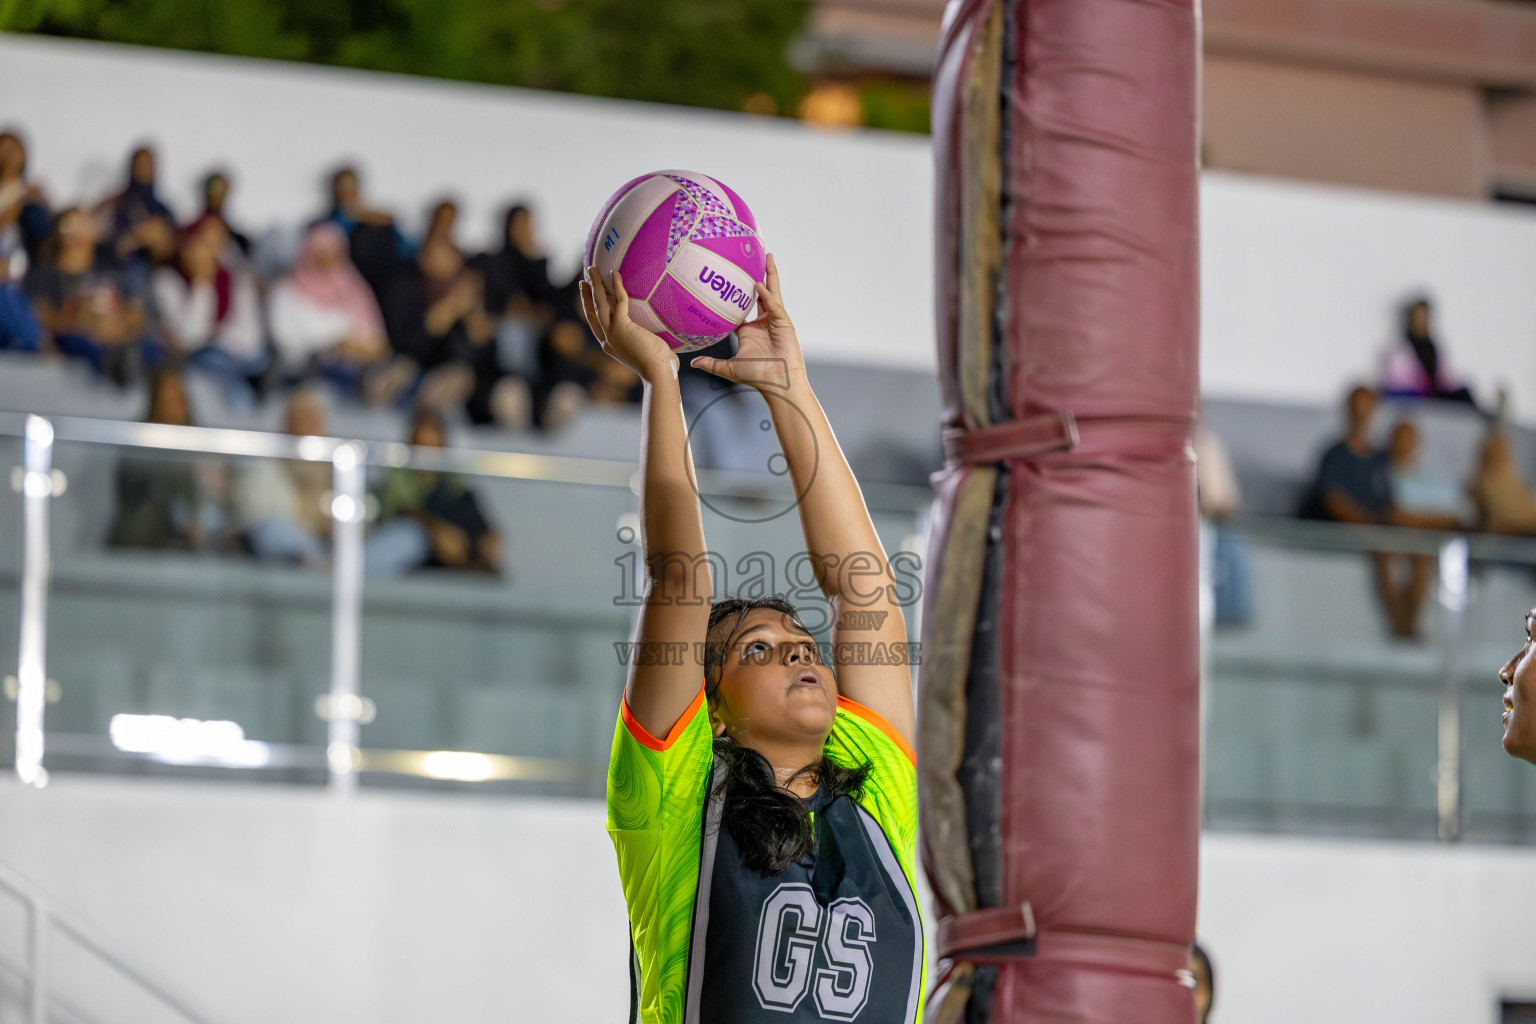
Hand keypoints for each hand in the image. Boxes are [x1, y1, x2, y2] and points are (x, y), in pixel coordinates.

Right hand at [579, 268, 677, 383]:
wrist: (658, 374)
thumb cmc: (660, 367)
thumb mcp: (650, 353)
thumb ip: (648, 343)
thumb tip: (660, 338)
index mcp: (611, 346)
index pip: (597, 324)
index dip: (592, 308)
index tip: (590, 296)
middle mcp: (607, 340)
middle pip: (593, 312)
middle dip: (587, 295)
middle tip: (584, 279)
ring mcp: (612, 333)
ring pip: (599, 304)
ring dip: (595, 285)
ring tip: (591, 270)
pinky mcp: (621, 327)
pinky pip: (618, 300)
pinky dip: (616, 286)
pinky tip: (615, 273)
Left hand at [691, 254, 802, 391]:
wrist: (778, 383)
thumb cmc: (758, 376)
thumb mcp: (729, 368)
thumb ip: (711, 364)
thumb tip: (693, 363)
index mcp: (749, 331)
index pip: (740, 308)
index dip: (735, 294)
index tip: (727, 281)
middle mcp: (762, 322)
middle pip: (759, 293)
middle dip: (757, 276)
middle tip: (752, 259)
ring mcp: (774, 320)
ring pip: (771, 292)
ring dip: (769, 274)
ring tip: (767, 257)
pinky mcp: (784, 322)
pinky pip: (773, 304)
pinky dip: (766, 294)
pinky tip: (758, 284)